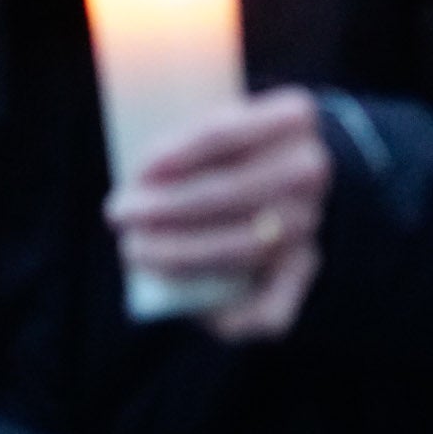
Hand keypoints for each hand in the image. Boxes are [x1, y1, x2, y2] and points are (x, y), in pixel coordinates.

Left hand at [104, 87, 331, 341]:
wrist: (297, 171)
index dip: (175, 154)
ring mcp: (313, 222)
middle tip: (119, 214)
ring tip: (138, 250)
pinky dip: (237, 317)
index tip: (139, 171)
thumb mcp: (223, 118)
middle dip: (167, 209)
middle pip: (229, 192)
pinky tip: (201, 315)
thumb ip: (191, 138)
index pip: (222, 132)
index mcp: (293, 116)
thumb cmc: (235, 145)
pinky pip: (275, 306)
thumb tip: (142, 182)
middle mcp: (310, 170)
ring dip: (182, 255)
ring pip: (245, 246)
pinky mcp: (306, 269)